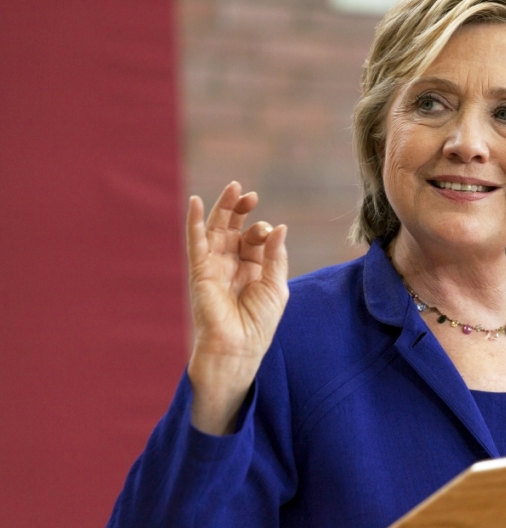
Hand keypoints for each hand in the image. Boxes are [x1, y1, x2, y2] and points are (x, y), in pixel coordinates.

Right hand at [185, 182, 288, 434]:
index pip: (255, 240)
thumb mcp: (276, 286)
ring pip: (216, 231)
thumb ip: (276, 256)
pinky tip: (195, 202)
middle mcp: (232, 265)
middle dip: (241, 211)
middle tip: (251, 195)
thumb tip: (280, 226)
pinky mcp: (200, 272)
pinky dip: (194, 223)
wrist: (239, 347)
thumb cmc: (260, 323)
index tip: (270, 233)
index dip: (263, 231)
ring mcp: (215, 267)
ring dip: (223, 209)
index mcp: (253, 269)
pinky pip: (195, 243)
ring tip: (234, 188)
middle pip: (234, 229)